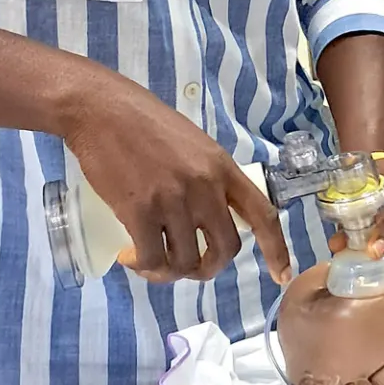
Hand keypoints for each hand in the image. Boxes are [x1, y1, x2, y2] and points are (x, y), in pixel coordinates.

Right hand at [61, 73, 290, 285]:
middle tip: (188, 268)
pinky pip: (152, 258)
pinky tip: (131, 258)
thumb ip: (207, 178)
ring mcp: (174, 201)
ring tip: (149, 260)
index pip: (263, 214)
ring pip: (185, 261)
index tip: (282, 275)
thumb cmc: (142, 123)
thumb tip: (209, 217)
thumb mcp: (192, 144)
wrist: (101, 109)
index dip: (276, 249)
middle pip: (225, 249)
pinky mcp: (141, 212)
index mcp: (222, 168)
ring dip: (168, 271)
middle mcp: (205, 187)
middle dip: (208, 268)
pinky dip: (143, 266)